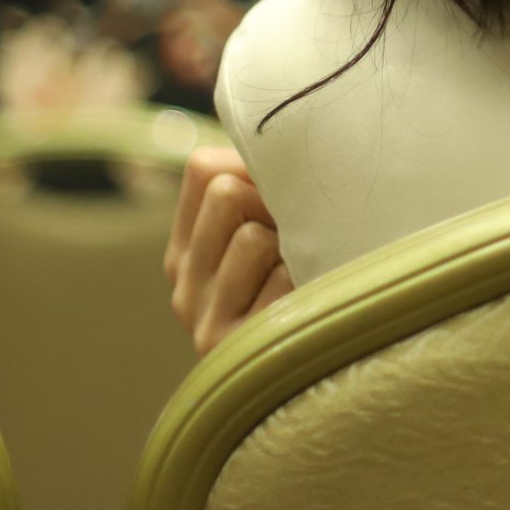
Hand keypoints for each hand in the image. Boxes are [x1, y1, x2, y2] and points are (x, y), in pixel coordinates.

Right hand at [164, 145, 293, 356]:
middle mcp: (184, 286)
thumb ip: (258, 189)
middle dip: (274, 205)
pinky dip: (307, 283)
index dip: (254, 168)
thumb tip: (280, 129)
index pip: (205, 168)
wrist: (324, 380)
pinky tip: (311, 305)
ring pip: (253, 236)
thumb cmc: (309, 288)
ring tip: (306, 275)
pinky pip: (283, 279)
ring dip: (293, 248)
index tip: (283, 195)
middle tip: (302, 237)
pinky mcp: (240, 347)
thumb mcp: (271, 236)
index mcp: (185, 252)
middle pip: (225, 193)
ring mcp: (206, 320)